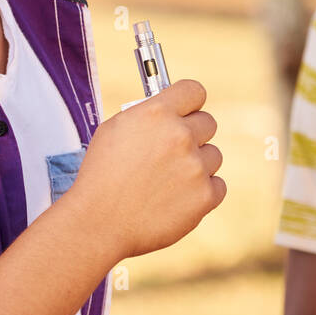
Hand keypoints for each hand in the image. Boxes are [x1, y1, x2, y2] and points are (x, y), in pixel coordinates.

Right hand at [67, 79, 224, 258]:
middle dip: (194, 135)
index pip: (194, 91)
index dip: (190, 103)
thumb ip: (148, 115)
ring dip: (197, 165)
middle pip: (208, 123)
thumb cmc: (101, 177)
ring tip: (168, 182)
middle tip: (174, 152)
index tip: (187, 112)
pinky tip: (177, 199)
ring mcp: (195, 166)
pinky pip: (217, 185)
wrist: (97, 223)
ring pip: (213, 156)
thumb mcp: (115, 130)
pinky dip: (202, 193)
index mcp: (156, 113)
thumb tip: (171, 109)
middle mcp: (180, 135)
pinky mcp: (205, 196)